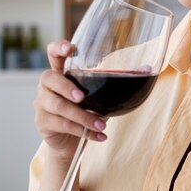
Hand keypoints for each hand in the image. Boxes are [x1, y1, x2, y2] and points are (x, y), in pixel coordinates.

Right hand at [34, 40, 106, 159]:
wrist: (71, 142)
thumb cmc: (86, 112)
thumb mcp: (99, 97)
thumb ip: (113, 84)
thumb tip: (148, 69)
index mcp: (61, 73)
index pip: (53, 54)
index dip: (58, 48)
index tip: (69, 48)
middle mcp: (47, 86)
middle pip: (49, 79)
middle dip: (66, 87)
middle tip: (82, 97)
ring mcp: (42, 104)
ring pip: (59, 107)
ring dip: (83, 117)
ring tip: (103, 124)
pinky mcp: (43, 123)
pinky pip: (63, 125)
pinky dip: (84, 132)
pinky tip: (100, 136)